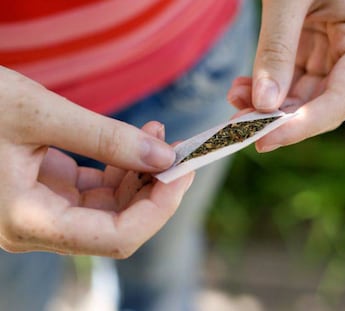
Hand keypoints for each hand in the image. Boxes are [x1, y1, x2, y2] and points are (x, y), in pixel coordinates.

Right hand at [0, 66, 193, 257]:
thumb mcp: (36, 114)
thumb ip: (104, 137)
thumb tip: (163, 155)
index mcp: (29, 221)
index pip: (117, 237)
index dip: (159, 207)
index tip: (184, 169)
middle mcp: (39, 226)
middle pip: (120, 224)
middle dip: (156, 188)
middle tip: (180, 148)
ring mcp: (45, 210)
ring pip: (112, 207)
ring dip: (142, 174)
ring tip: (160, 134)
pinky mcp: (50, 191)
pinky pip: (98, 189)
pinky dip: (122, 167)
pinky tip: (138, 140)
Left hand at [227, 0, 344, 150]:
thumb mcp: (288, 0)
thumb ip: (276, 50)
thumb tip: (263, 103)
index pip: (340, 99)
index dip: (303, 126)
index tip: (264, 140)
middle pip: (319, 103)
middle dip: (278, 119)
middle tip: (240, 126)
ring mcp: (332, 51)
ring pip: (300, 96)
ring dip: (266, 106)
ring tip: (234, 99)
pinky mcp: (310, 49)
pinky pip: (289, 80)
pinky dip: (264, 89)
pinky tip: (241, 89)